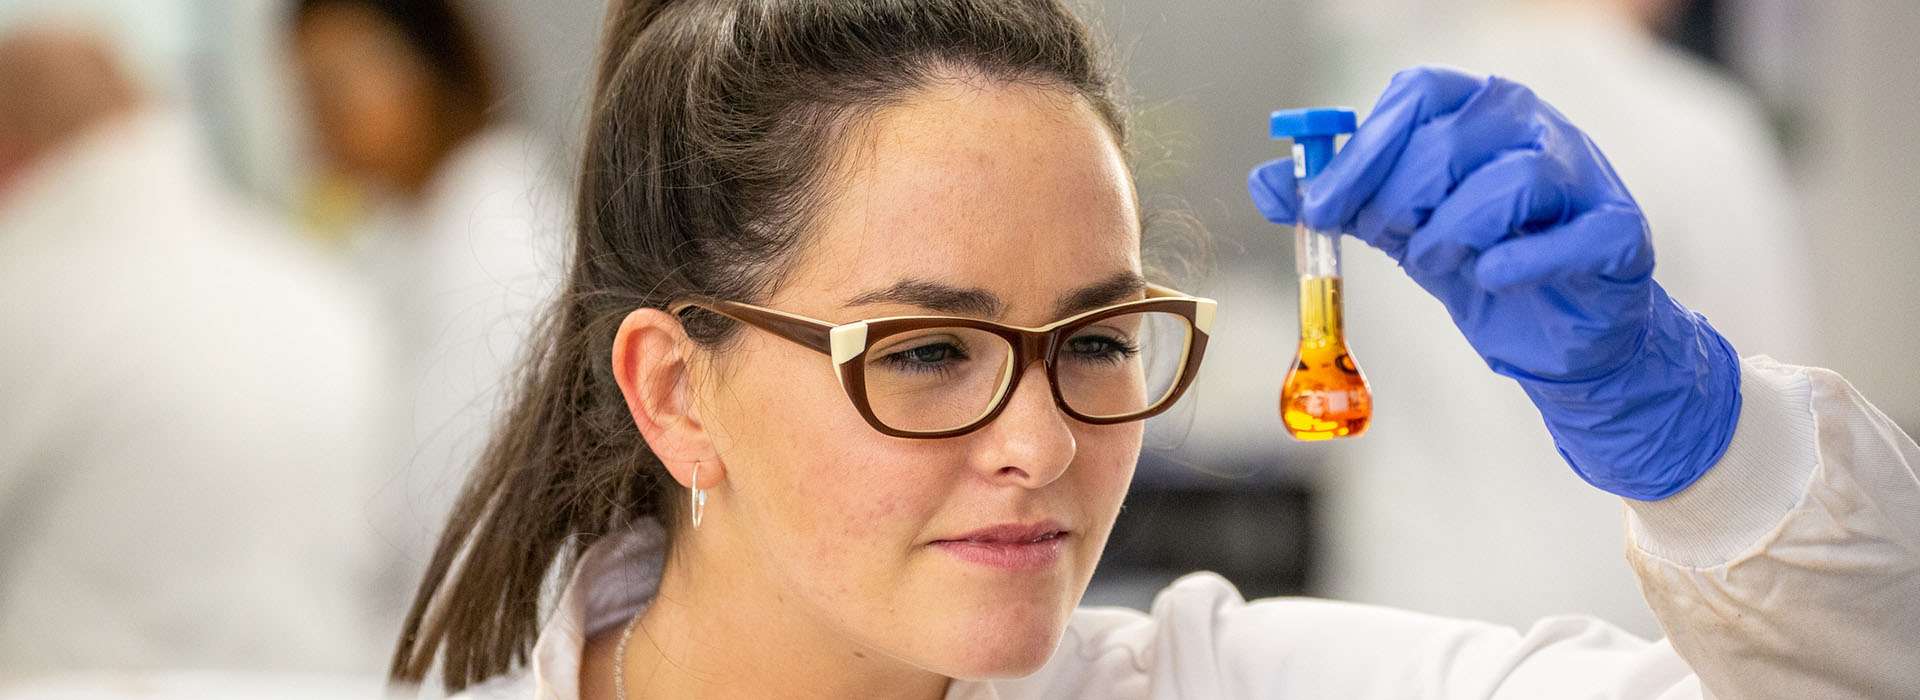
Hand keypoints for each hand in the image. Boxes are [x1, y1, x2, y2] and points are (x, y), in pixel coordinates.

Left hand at [1247, 66, 1741, 499]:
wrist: (1558, 332)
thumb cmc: (1477, 261)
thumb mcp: (1396, 228)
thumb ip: (1336, 203)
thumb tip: (1263, 181)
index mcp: (1476, 108)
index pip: (1415, 94)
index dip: (1361, 150)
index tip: (1320, 207)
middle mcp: (1533, 124)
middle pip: (1449, 142)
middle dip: (1400, 204)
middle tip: (1392, 242)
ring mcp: (1583, 172)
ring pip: (1504, 183)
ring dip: (1451, 237)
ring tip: (1443, 264)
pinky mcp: (1618, 230)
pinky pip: (1562, 236)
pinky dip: (1513, 263)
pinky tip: (1491, 279)